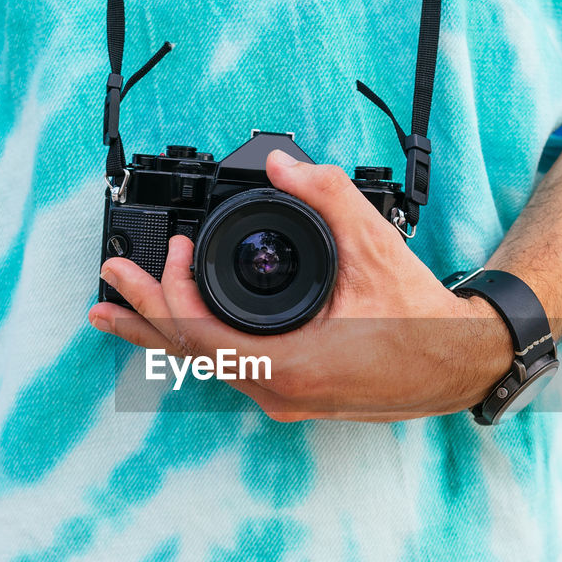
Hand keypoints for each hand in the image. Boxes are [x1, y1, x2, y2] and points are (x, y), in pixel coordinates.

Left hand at [88, 149, 514, 421]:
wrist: (456, 363)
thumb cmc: (420, 318)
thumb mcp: (373, 246)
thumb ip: (327, 195)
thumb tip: (285, 162)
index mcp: (289, 368)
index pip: (199, 338)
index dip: (171, 292)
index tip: (171, 250)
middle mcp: (278, 393)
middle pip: (190, 357)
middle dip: (143, 316)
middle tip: (106, 288)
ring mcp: (283, 399)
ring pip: (206, 367)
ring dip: (163, 334)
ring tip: (117, 316)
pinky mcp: (292, 394)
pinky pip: (230, 370)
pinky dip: (197, 345)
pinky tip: (180, 333)